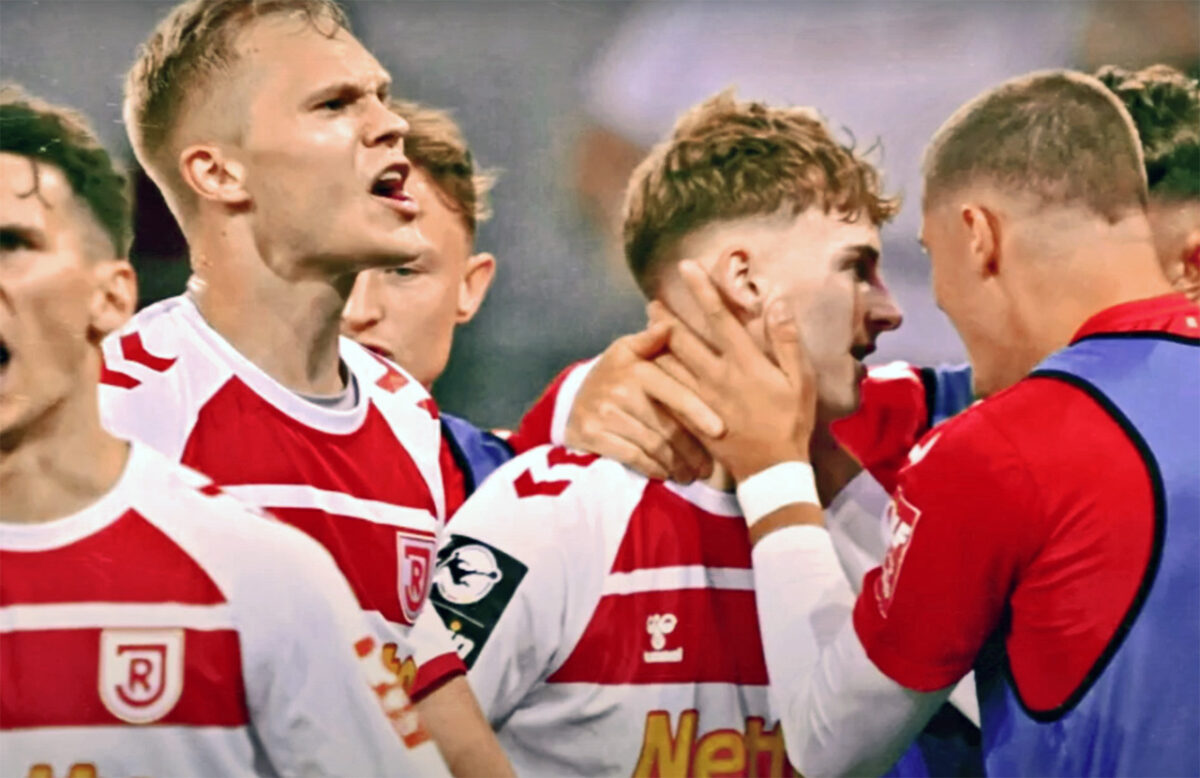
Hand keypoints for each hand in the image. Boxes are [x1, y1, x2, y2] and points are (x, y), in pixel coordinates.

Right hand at [564, 322, 722, 481]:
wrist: (571, 400)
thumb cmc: (613, 375)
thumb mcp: (627, 351)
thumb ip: (651, 341)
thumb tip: (669, 324)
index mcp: (635, 367)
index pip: (673, 393)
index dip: (698, 412)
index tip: (720, 431)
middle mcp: (619, 389)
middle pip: (667, 427)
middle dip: (692, 451)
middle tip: (708, 468)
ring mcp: (603, 414)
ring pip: (653, 446)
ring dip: (676, 465)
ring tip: (690, 474)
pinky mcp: (592, 435)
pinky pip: (633, 457)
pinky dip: (653, 469)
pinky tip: (665, 474)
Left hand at [657, 260, 817, 482]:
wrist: (772, 470)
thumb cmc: (790, 422)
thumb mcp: (800, 381)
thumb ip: (787, 342)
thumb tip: (778, 303)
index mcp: (744, 362)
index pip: (719, 317)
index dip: (702, 290)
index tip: (685, 268)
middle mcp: (717, 375)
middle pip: (683, 339)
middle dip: (666, 317)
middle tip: (651, 300)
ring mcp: (701, 397)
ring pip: (671, 363)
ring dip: (657, 343)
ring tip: (645, 327)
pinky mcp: (693, 416)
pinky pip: (669, 391)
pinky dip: (658, 375)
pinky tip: (649, 366)